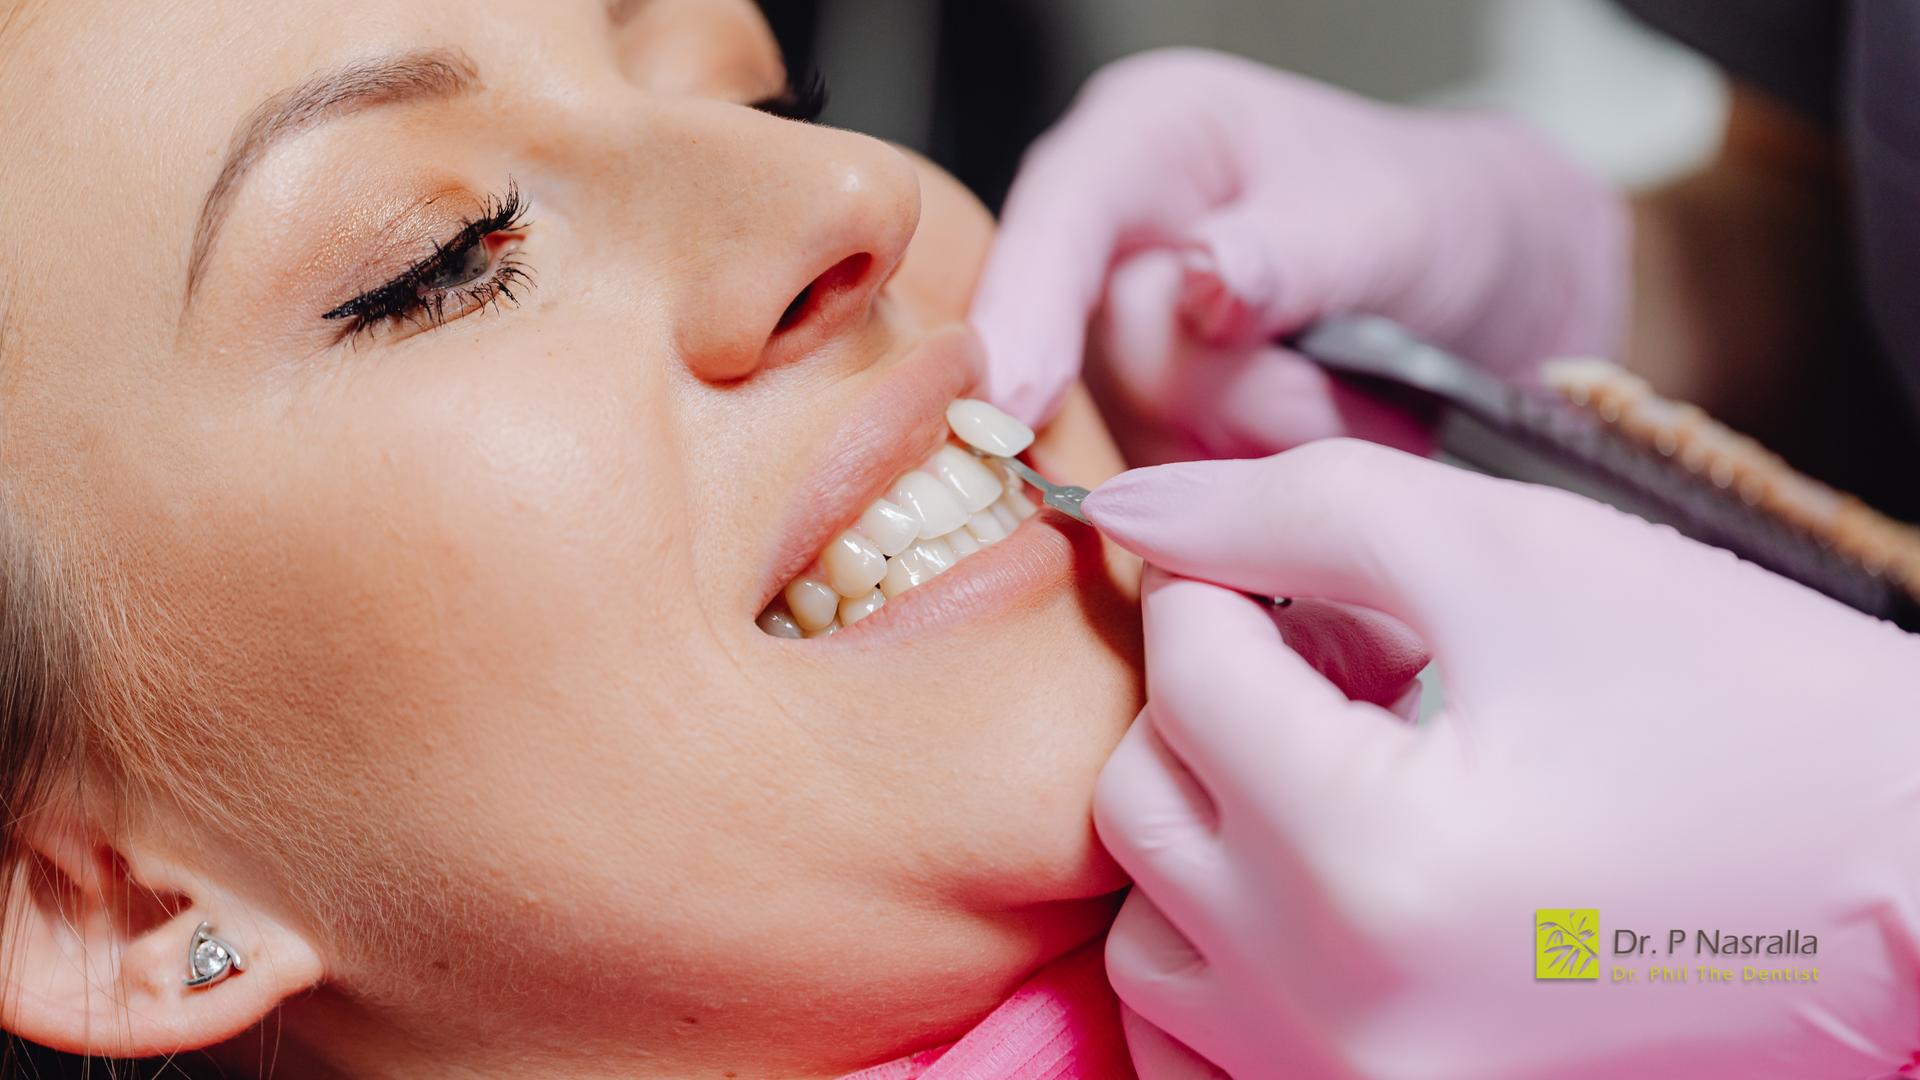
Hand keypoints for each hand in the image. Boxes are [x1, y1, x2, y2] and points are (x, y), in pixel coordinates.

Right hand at [969, 49, 1625, 454]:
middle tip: (1342, 378)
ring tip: (1356, 399)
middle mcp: (1113, 250)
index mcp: (1146, 146)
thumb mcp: (1389, 214)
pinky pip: (1179, 504)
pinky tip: (1320, 439)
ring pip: (1146, 445)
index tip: (1015, 398)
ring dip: (1265, 446)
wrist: (1493, 302)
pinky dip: (1262, 490)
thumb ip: (1293, 250)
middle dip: (1236, 392)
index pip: (1058, 218)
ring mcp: (1126, 356)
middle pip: (1105, 358)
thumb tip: (1206, 281)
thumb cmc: (1436, 217)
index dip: (1027, 309)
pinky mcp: (1152, 440)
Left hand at [1085, 441, 1919, 1079]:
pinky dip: (1230, 957)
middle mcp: (1336, 1013)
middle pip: (1140, 802)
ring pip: (1154, 933)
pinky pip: (1202, 1048)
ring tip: (1346, 775)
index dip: (1222, 585)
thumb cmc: (1741, 710)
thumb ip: (1297, 510)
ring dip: (1213, 828)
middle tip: (1332, 664)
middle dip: (1214, 702)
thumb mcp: (1519, 557)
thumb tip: (1125, 506)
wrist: (1917, 897)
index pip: (1183, 670)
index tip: (1288, 571)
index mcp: (1369, 856)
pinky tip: (1328, 888)